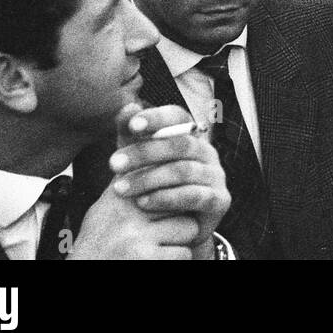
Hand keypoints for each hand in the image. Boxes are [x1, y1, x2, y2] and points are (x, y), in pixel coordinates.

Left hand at [105, 103, 230, 258]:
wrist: (169, 226)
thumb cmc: (152, 185)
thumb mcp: (137, 158)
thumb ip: (130, 132)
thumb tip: (127, 107)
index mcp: (190, 135)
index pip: (178, 117)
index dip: (157, 118)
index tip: (132, 125)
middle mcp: (207, 152)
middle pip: (179, 144)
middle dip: (144, 152)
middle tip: (113, 164)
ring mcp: (216, 176)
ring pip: (184, 171)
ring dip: (149, 179)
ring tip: (120, 189)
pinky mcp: (220, 201)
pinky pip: (195, 196)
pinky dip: (167, 198)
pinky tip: (143, 203)